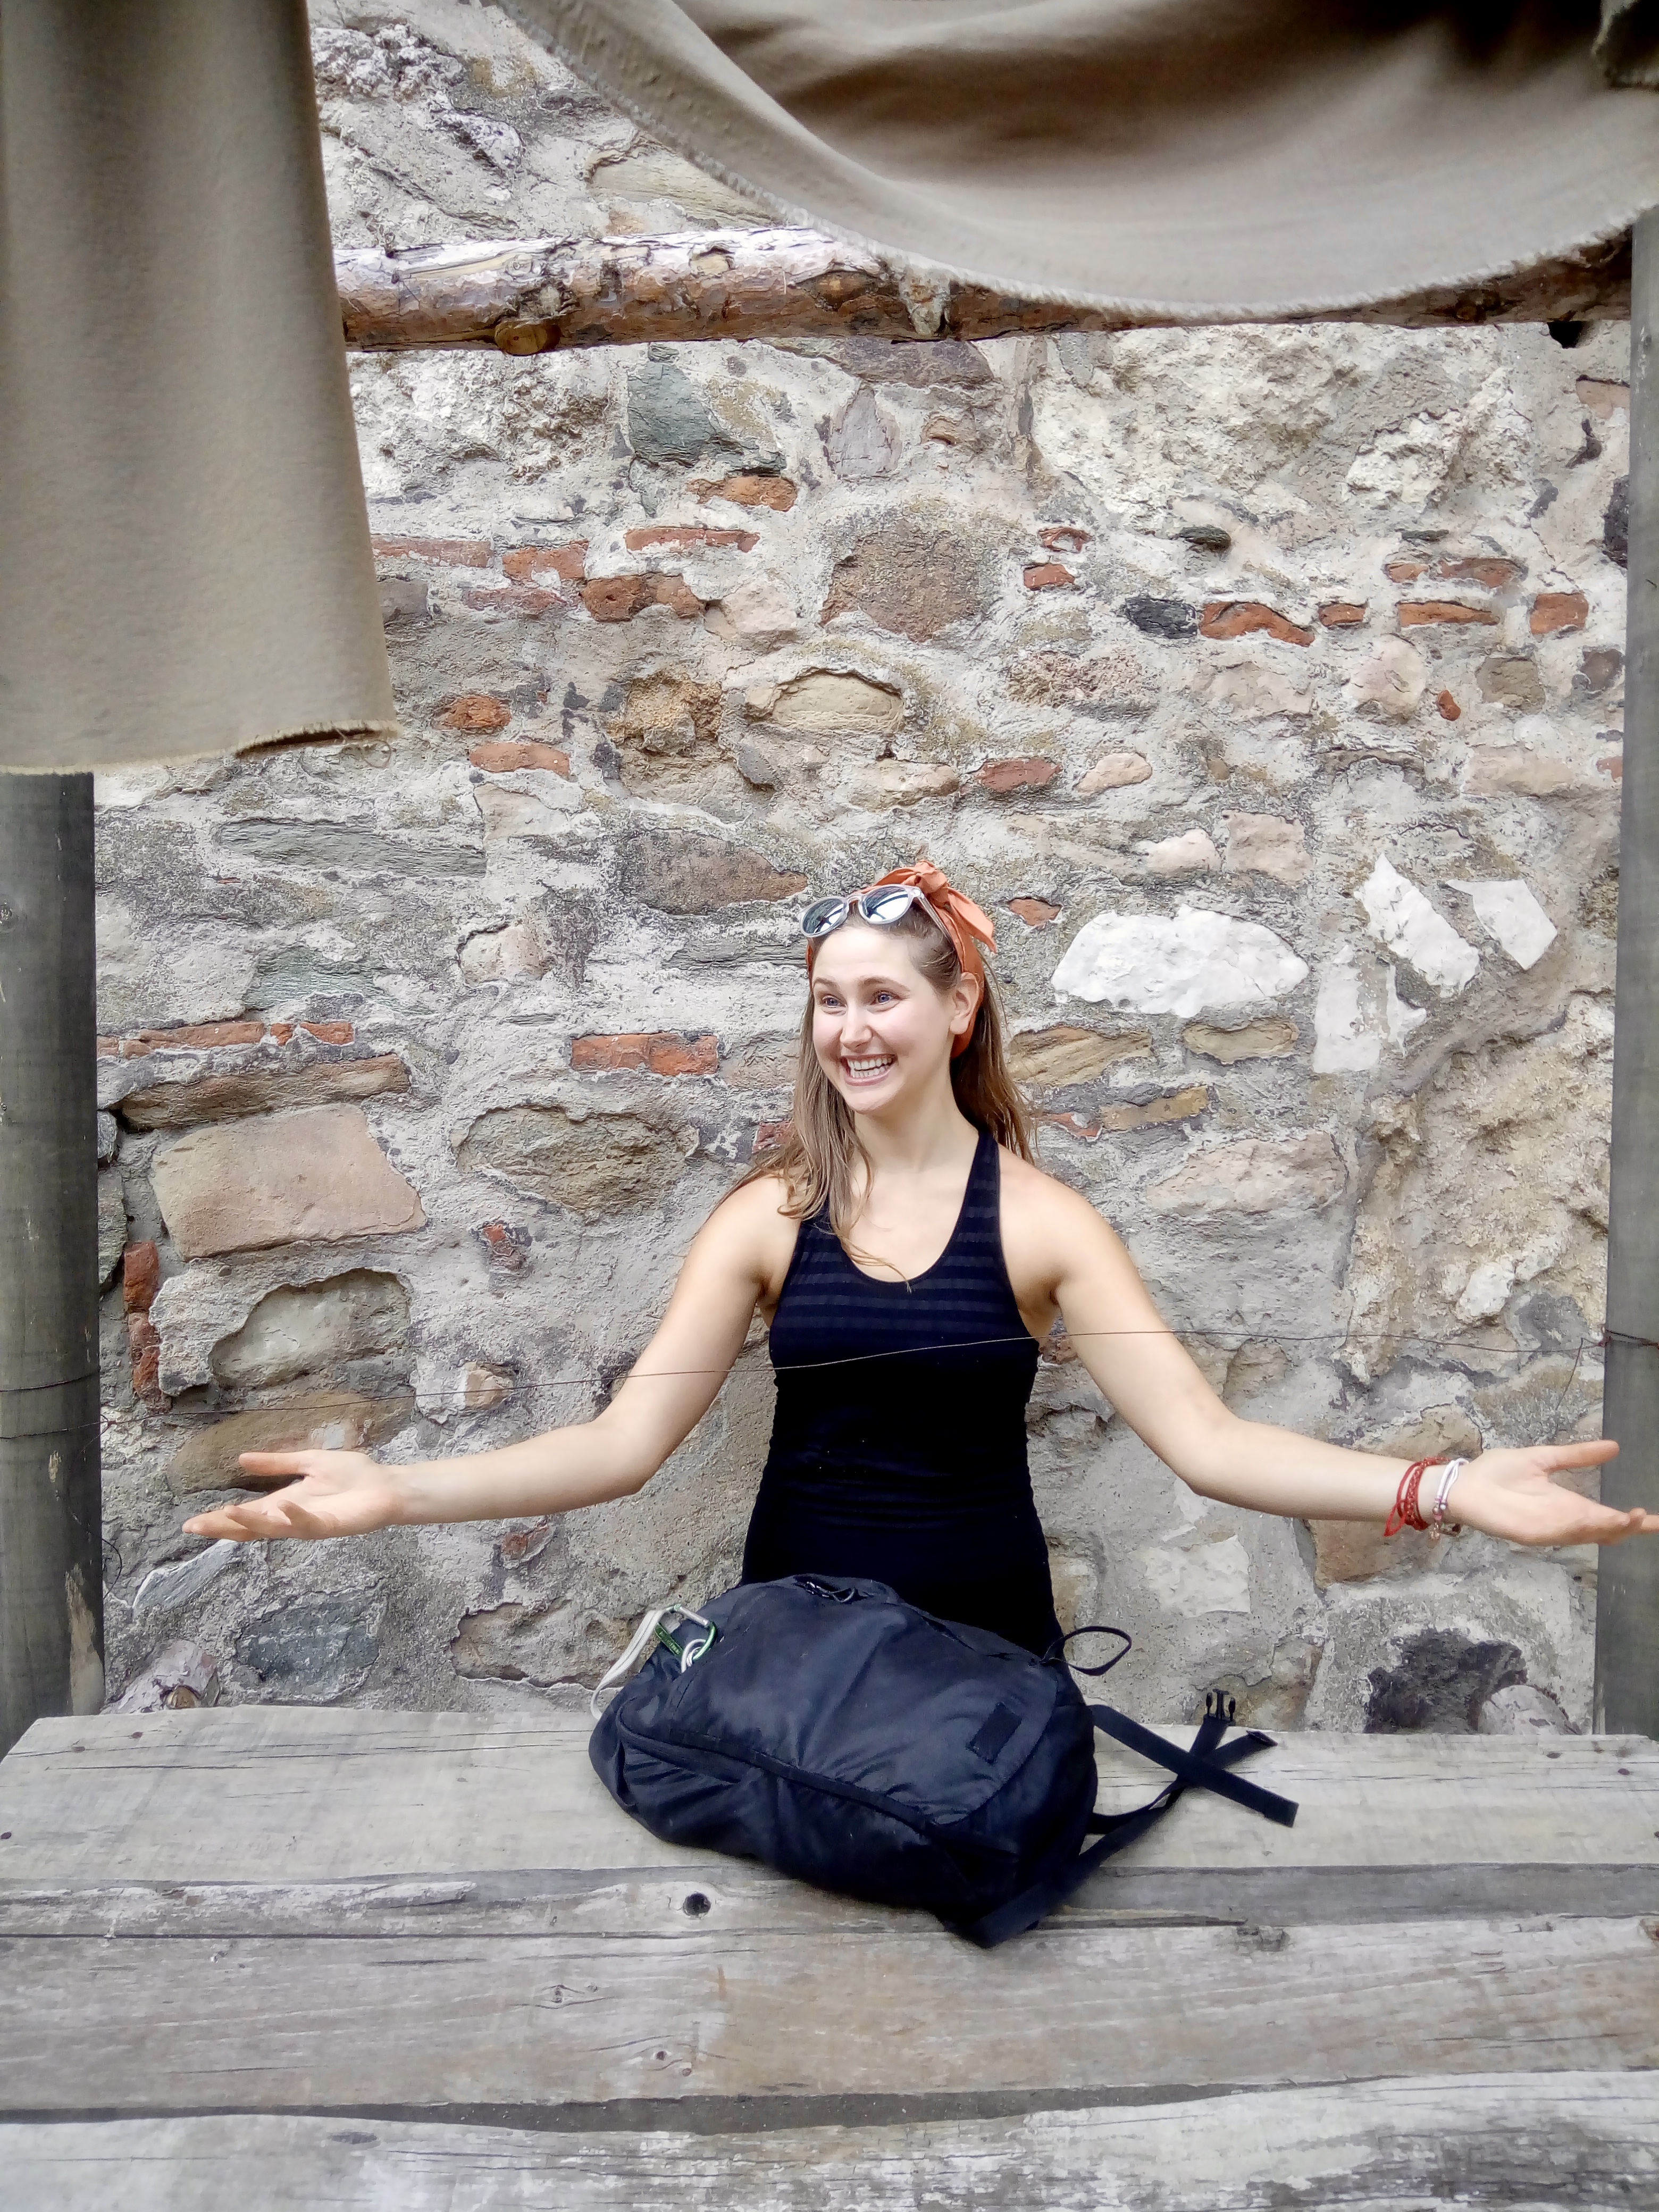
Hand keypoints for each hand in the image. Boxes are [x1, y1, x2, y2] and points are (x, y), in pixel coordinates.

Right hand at [181, 1450, 403, 1541]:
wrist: (386, 1485)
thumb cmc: (353, 1475)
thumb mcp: (307, 1462)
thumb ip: (277, 1463)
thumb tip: (241, 1460)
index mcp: (283, 1503)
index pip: (245, 1514)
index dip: (220, 1519)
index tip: (191, 1523)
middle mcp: (291, 1518)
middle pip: (251, 1527)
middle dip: (223, 1527)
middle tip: (194, 1526)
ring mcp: (308, 1524)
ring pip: (273, 1529)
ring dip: (250, 1522)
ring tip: (226, 1513)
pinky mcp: (329, 1526)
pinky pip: (307, 1524)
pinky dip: (292, 1517)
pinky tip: (279, 1507)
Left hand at [1447, 1441, 1656, 1546]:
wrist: (1464, 1483)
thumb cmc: (1498, 1472)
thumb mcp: (1545, 1458)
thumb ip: (1577, 1455)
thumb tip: (1614, 1446)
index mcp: (1569, 1504)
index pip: (1607, 1516)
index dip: (1632, 1519)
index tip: (1656, 1518)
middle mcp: (1564, 1520)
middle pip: (1604, 1530)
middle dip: (1628, 1527)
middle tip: (1652, 1521)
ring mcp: (1550, 1528)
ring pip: (1587, 1533)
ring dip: (1611, 1528)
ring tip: (1633, 1519)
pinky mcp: (1532, 1533)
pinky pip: (1561, 1533)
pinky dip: (1581, 1529)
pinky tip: (1599, 1521)